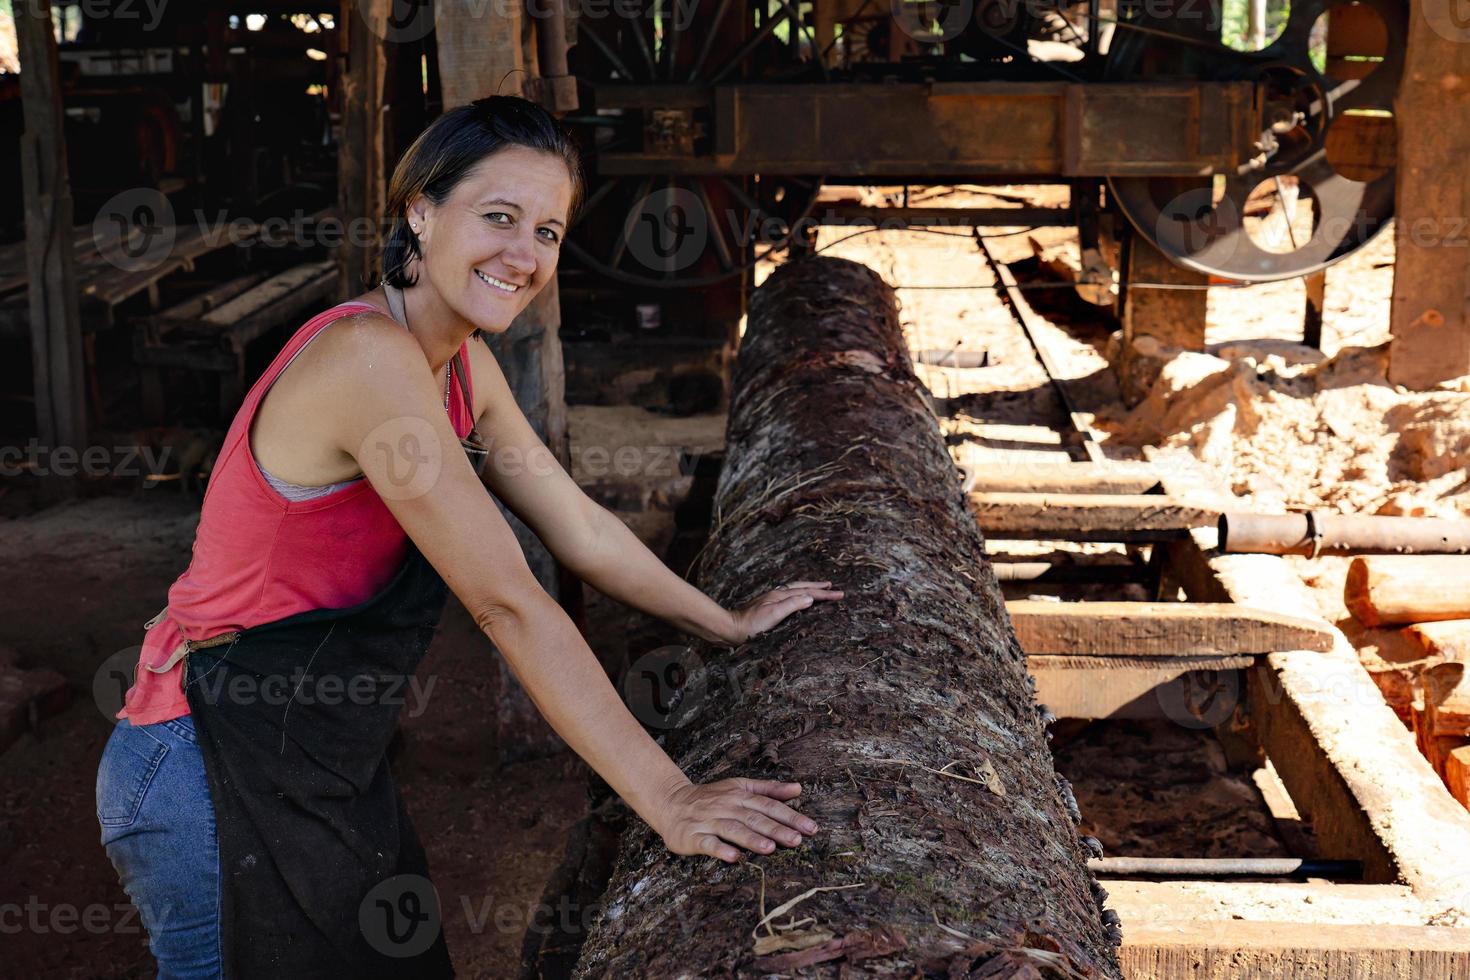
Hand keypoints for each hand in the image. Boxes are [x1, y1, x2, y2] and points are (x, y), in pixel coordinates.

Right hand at [654, 777, 819, 862]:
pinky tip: (733, 857)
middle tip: (797, 840)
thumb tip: (798, 788)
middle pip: (754, 818)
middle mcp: (726, 806)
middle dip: (776, 829)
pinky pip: (707, 843)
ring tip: (769, 848)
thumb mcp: (740, 787)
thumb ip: (769, 789)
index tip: (810, 828)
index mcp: (740, 795)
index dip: (790, 816)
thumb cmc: (711, 797)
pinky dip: (720, 849)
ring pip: (732, 829)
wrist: (670, 802)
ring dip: (751, 838)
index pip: (768, 805)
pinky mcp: (693, 835)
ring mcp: (709, 821)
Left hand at [726, 581, 843, 643]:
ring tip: (819, 588)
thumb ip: (793, 605)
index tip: (840, 594)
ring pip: (795, 591)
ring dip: (809, 589)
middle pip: (802, 587)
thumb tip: (811, 598)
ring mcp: (772, 600)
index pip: (808, 592)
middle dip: (818, 587)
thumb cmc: (752, 625)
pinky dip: (799, 596)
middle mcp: (777, 595)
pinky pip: (789, 598)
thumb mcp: (774, 614)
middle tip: (832, 586)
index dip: (824, 593)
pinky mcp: (768, 608)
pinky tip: (798, 600)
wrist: (731, 629)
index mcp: (780, 595)